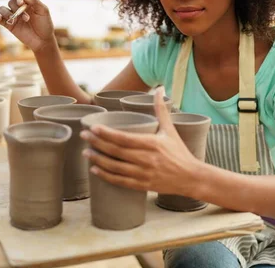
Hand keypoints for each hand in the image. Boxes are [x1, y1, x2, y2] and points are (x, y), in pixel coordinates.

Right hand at [0, 0, 55, 51]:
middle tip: (27, 17)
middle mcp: (18, 8)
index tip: (22, 2)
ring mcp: (13, 16)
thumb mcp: (44, 11)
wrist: (43, 40)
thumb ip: (35, 1)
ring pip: (2, 9)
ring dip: (8, 13)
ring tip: (18, 20)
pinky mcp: (9, 25)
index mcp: (26, 2)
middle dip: (17, 8)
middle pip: (10, 1)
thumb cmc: (45, 24)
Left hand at [81, 87, 201, 196]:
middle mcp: (146, 159)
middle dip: (97, 143)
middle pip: (116, 152)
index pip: (124, 138)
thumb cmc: (179, 152)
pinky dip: (106, 176)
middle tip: (83, 136)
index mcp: (151, 144)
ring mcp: (143, 174)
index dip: (106, 134)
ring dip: (98, 160)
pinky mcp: (142, 185)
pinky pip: (120, 181)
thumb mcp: (170, 129)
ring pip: (115, 167)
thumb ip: (161, 109)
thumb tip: (159, 88)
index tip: (92, 128)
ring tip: (86, 153)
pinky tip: (95, 170)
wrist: (191, 177)